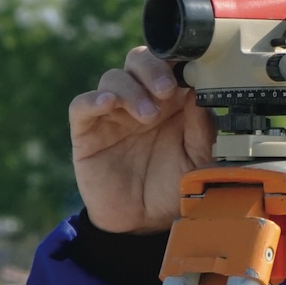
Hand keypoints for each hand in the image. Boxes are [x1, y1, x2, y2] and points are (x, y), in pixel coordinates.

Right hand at [69, 47, 216, 232]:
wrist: (144, 225)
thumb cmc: (174, 188)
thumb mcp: (199, 160)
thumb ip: (203, 128)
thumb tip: (202, 92)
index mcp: (173, 102)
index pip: (171, 65)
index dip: (179, 60)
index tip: (193, 69)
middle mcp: (142, 100)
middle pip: (139, 60)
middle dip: (153, 68)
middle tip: (166, 90)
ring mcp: (113, 114)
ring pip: (113, 77)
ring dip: (131, 89)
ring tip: (147, 115)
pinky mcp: (87, 132)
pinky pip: (82, 105)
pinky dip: (93, 99)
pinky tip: (108, 104)